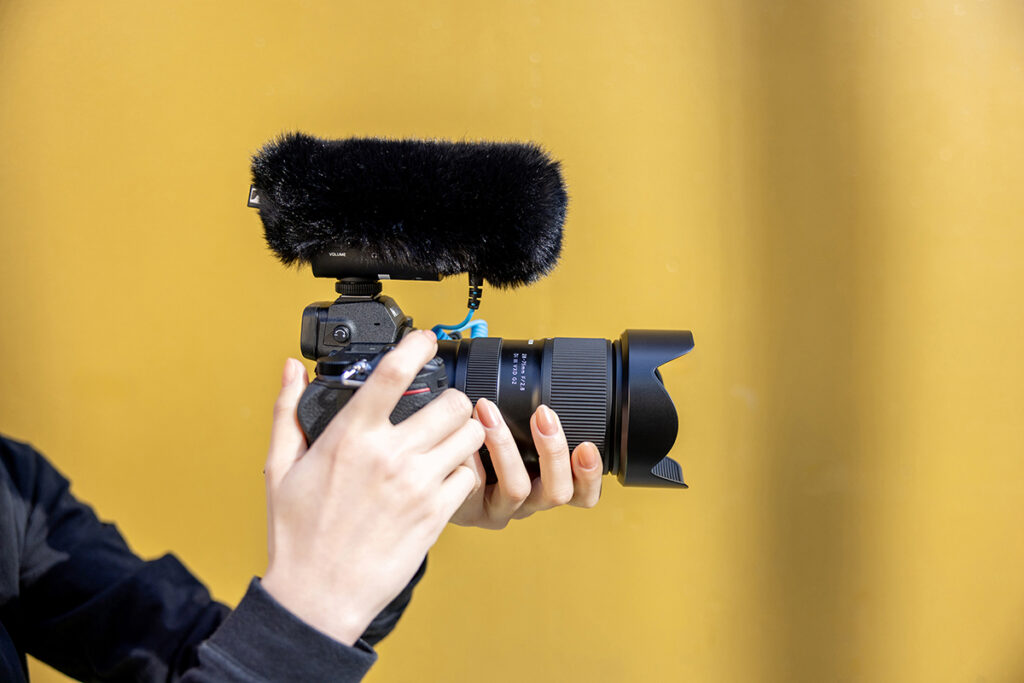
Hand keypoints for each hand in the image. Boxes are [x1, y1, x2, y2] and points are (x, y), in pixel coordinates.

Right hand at [261, 331, 483, 644]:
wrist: (317, 596)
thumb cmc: (296, 534)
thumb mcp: (280, 467)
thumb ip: (287, 411)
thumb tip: (291, 369)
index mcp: (350, 438)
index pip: (392, 375)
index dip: (416, 346)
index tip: (425, 338)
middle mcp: (389, 456)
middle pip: (450, 402)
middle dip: (450, 399)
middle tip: (440, 408)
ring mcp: (417, 485)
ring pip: (470, 435)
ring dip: (464, 432)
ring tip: (447, 439)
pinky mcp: (436, 515)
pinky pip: (470, 476)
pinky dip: (464, 471)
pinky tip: (445, 475)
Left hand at [449, 399, 602, 529]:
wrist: (439, 483)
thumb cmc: (483, 455)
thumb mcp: (516, 441)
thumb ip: (533, 425)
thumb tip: (544, 392)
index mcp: (545, 489)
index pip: (582, 494)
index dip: (590, 474)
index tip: (586, 445)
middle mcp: (527, 504)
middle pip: (557, 492)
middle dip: (554, 450)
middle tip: (543, 414)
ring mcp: (497, 510)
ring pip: (517, 489)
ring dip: (506, 445)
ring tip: (489, 412)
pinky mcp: (468, 511)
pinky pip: (474, 486)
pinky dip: (471, 456)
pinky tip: (462, 435)